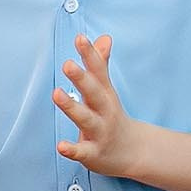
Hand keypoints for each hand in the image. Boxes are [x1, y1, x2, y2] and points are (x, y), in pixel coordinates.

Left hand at [55, 34, 139, 173]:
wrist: (133, 152)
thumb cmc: (112, 117)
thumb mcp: (107, 91)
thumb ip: (101, 65)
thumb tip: (104, 37)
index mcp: (105, 94)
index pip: (98, 71)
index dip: (89, 54)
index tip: (80, 38)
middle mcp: (104, 111)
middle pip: (93, 92)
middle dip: (81, 78)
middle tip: (68, 64)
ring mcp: (100, 132)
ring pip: (86, 119)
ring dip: (72, 107)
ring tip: (57, 94)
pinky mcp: (93, 153)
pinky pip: (82, 151)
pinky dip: (73, 149)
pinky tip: (61, 146)